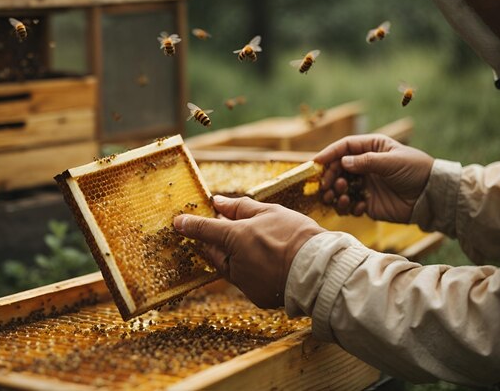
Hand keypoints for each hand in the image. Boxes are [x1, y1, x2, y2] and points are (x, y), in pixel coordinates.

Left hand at [173, 196, 324, 307]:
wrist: (321, 269)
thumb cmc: (298, 235)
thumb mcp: (270, 212)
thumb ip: (241, 207)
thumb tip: (218, 202)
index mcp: (235, 238)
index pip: (205, 230)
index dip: (190, 225)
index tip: (178, 223)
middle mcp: (235, 262)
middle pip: (214, 252)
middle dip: (215, 242)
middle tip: (222, 229)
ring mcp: (244, 282)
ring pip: (230, 268)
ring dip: (234, 257)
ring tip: (255, 245)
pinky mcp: (255, 296)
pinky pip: (246, 281)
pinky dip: (251, 272)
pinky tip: (267, 263)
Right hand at [314, 134, 433, 222]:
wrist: (431, 196)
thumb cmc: (415, 170)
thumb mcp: (392, 161)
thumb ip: (366, 161)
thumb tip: (343, 162)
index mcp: (371, 148)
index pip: (345, 147)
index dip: (330, 153)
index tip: (317, 163)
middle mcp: (365, 165)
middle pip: (338, 168)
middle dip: (330, 177)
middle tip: (327, 185)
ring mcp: (365, 185)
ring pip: (340, 188)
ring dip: (335, 193)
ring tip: (340, 196)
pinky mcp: (367, 203)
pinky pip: (349, 205)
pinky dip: (348, 207)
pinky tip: (357, 207)